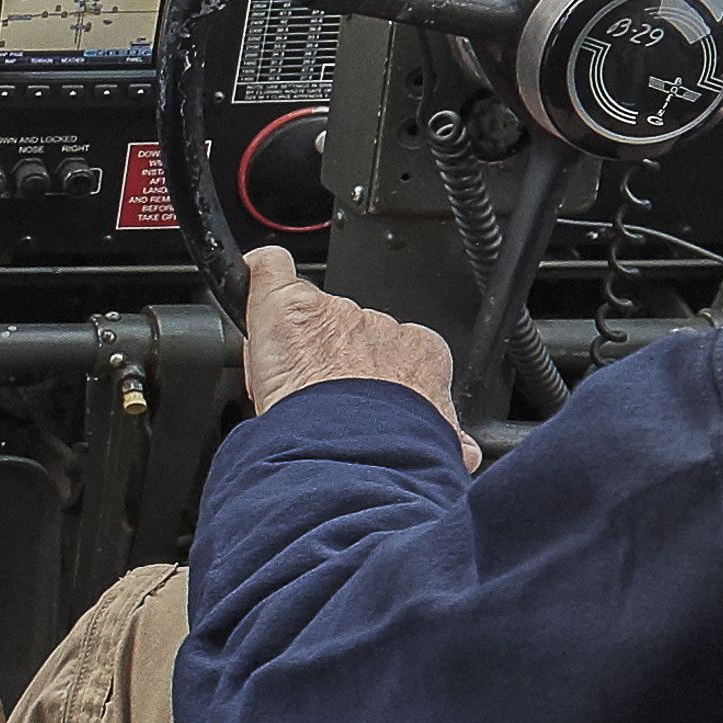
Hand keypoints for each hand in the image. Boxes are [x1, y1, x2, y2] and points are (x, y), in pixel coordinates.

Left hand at [238, 247, 465, 448]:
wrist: (346, 444)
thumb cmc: (384, 447)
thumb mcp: (438, 441)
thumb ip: (451, 435)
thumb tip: (466, 450)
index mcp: (420, 355)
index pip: (393, 356)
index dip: (367, 380)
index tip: (353, 403)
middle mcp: (380, 329)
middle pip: (350, 337)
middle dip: (333, 363)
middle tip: (315, 400)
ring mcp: (333, 314)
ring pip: (311, 319)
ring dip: (296, 345)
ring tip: (286, 385)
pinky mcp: (289, 304)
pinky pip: (270, 272)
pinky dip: (260, 275)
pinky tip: (256, 284)